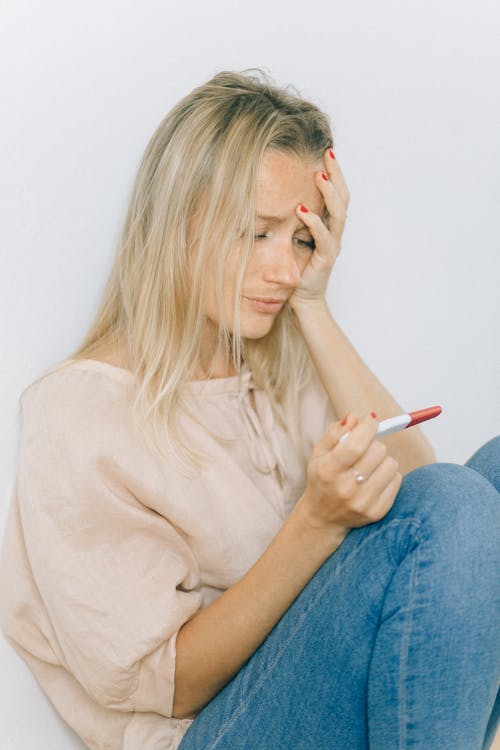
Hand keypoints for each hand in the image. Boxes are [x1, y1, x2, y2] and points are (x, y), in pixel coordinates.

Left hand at [288, 148, 349, 310]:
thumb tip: (278, 195)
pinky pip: (324, 237)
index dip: (335, 172)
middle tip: (328, 154)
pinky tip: (302, 210)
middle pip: (343, 197)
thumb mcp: (294, 236)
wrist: (303, 299)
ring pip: (338, 214)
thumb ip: (293, 218)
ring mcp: (332, 244)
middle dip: (336, 174)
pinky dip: (314, 222)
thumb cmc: (297, 268)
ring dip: (328, 193)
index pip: (337, 193)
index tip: (326, 152)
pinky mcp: (326, 258)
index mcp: (329, 225)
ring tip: (319, 176)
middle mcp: (335, 232)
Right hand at [296, 412, 401, 532]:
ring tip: (370, 465)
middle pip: (377, 451)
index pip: (355, 445)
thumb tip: (356, 417)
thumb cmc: (323, 479)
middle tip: (366, 448)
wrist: (323, 517)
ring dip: (383, 459)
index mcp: (328, 470)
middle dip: (375, 443)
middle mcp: (345, 488)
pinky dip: (389, 475)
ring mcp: (362, 502)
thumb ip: (336, 432)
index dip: (368, 428)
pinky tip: (375, 479)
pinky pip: (397, 480)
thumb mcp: (320, 453)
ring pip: (391, 464)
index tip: (372, 421)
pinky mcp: (376, 512)